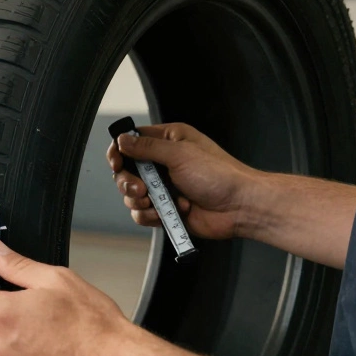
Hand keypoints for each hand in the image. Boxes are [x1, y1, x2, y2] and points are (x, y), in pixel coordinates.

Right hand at [106, 123, 259, 240]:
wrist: (239, 207)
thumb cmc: (219, 175)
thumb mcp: (180, 154)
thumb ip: (147, 147)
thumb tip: (122, 140)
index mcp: (168, 141)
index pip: (132, 141)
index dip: (119, 151)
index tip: (116, 162)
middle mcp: (164, 163)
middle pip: (126, 170)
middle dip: (127, 181)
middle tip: (139, 189)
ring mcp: (164, 187)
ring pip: (131, 194)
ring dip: (138, 201)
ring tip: (153, 202)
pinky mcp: (166, 209)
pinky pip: (142, 213)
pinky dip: (149, 215)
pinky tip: (166, 213)